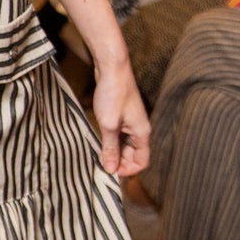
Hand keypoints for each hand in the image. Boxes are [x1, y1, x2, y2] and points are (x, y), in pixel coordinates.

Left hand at [90, 56, 149, 177]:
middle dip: (119, 161)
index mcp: (142, 133)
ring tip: (98, 152)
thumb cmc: (113, 93)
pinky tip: (98, 138)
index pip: (142, 161)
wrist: (112, 68)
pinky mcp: (122, 115)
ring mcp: (131, 121)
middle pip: (133, 154)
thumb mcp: (108, 125)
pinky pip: (119, 134)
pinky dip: (110, 139)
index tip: (111, 171)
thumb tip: (111, 169)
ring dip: (113, 150)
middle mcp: (140, 128)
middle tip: (100, 163)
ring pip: (125, 145)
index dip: (128, 170)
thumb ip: (110, 148)